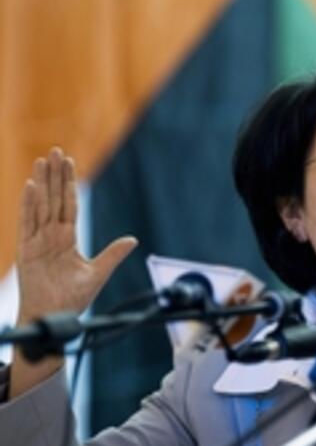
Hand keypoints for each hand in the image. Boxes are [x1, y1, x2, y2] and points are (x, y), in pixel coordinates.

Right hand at [15, 147, 136, 323]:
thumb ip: (113, 254)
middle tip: (56, 152)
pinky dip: (29, 205)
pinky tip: (31, 187)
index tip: (70, 163)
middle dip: (55, 176)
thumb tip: (132, 239)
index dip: (69, 184)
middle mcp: (52, 236)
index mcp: (67, 239)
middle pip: (54, 199)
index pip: (69, 205)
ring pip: (41, 206)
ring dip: (42, 183)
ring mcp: (38, 242)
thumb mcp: (98, 273)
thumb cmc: (72, 299)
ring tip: (43, 161)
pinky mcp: (27, 251)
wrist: (54, 318)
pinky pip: (28, 224)